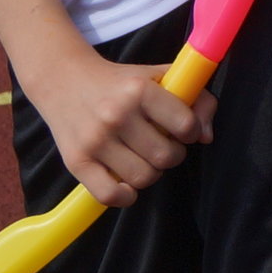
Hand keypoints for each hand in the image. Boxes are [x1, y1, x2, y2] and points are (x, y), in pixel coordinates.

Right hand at [23, 38, 205, 208]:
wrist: (65, 80)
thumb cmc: (121, 82)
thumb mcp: (160, 76)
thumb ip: (196, 98)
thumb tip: (206, 137)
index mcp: (140, 90)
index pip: (186, 126)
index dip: (191, 131)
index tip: (182, 129)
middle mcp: (116, 114)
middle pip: (166, 157)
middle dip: (172, 155)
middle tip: (162, 145)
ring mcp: (95, 140)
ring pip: (143, 178)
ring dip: (151, 173)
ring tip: (143, 157)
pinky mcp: (76, 161)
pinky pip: (110, 195)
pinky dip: (126, 196)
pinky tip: (127, 182)